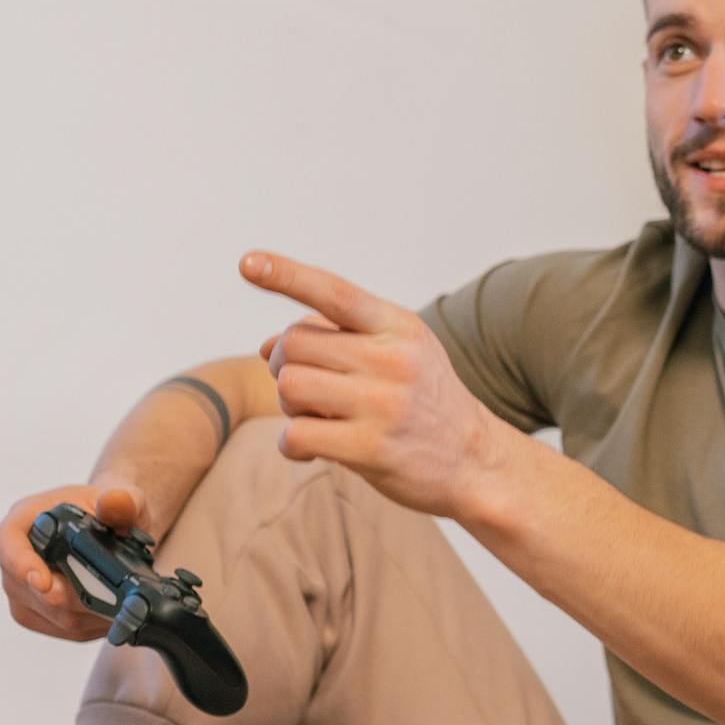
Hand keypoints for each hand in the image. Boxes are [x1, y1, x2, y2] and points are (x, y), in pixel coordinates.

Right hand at [0, 482, 147, 640]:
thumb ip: (121, 501)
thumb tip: (115, 503)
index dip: (21, 565)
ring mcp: (21, 590)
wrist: (115, 530)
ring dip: (88, 613)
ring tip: (123, 601)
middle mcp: (13, 558)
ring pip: (52, 614)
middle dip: (75, 596)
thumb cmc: (109, 509)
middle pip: (31, 590)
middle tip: (114, 596)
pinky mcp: (36, 613)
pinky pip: (62, 629)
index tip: (44, 582)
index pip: (6, 544)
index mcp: (24, 520)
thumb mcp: (122, 498)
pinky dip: (92, 625)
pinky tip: (114, 613)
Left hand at [241, 252, 504, 516]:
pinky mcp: (371, 447)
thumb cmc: (425, 404)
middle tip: (307, 389)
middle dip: (285, 365)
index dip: (286, 275)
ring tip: (316, 418)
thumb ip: (339, 340)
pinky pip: (296, 434)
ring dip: (289, 406)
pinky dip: (292, 444)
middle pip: (294, 343)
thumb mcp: (400, 354)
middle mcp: (394, 358)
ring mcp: (384, 403)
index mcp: (399, 327)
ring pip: (290, 386)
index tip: (247, 262)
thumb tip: (265, 346)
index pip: (333, 292)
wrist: (477, 463)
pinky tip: (312, 448)